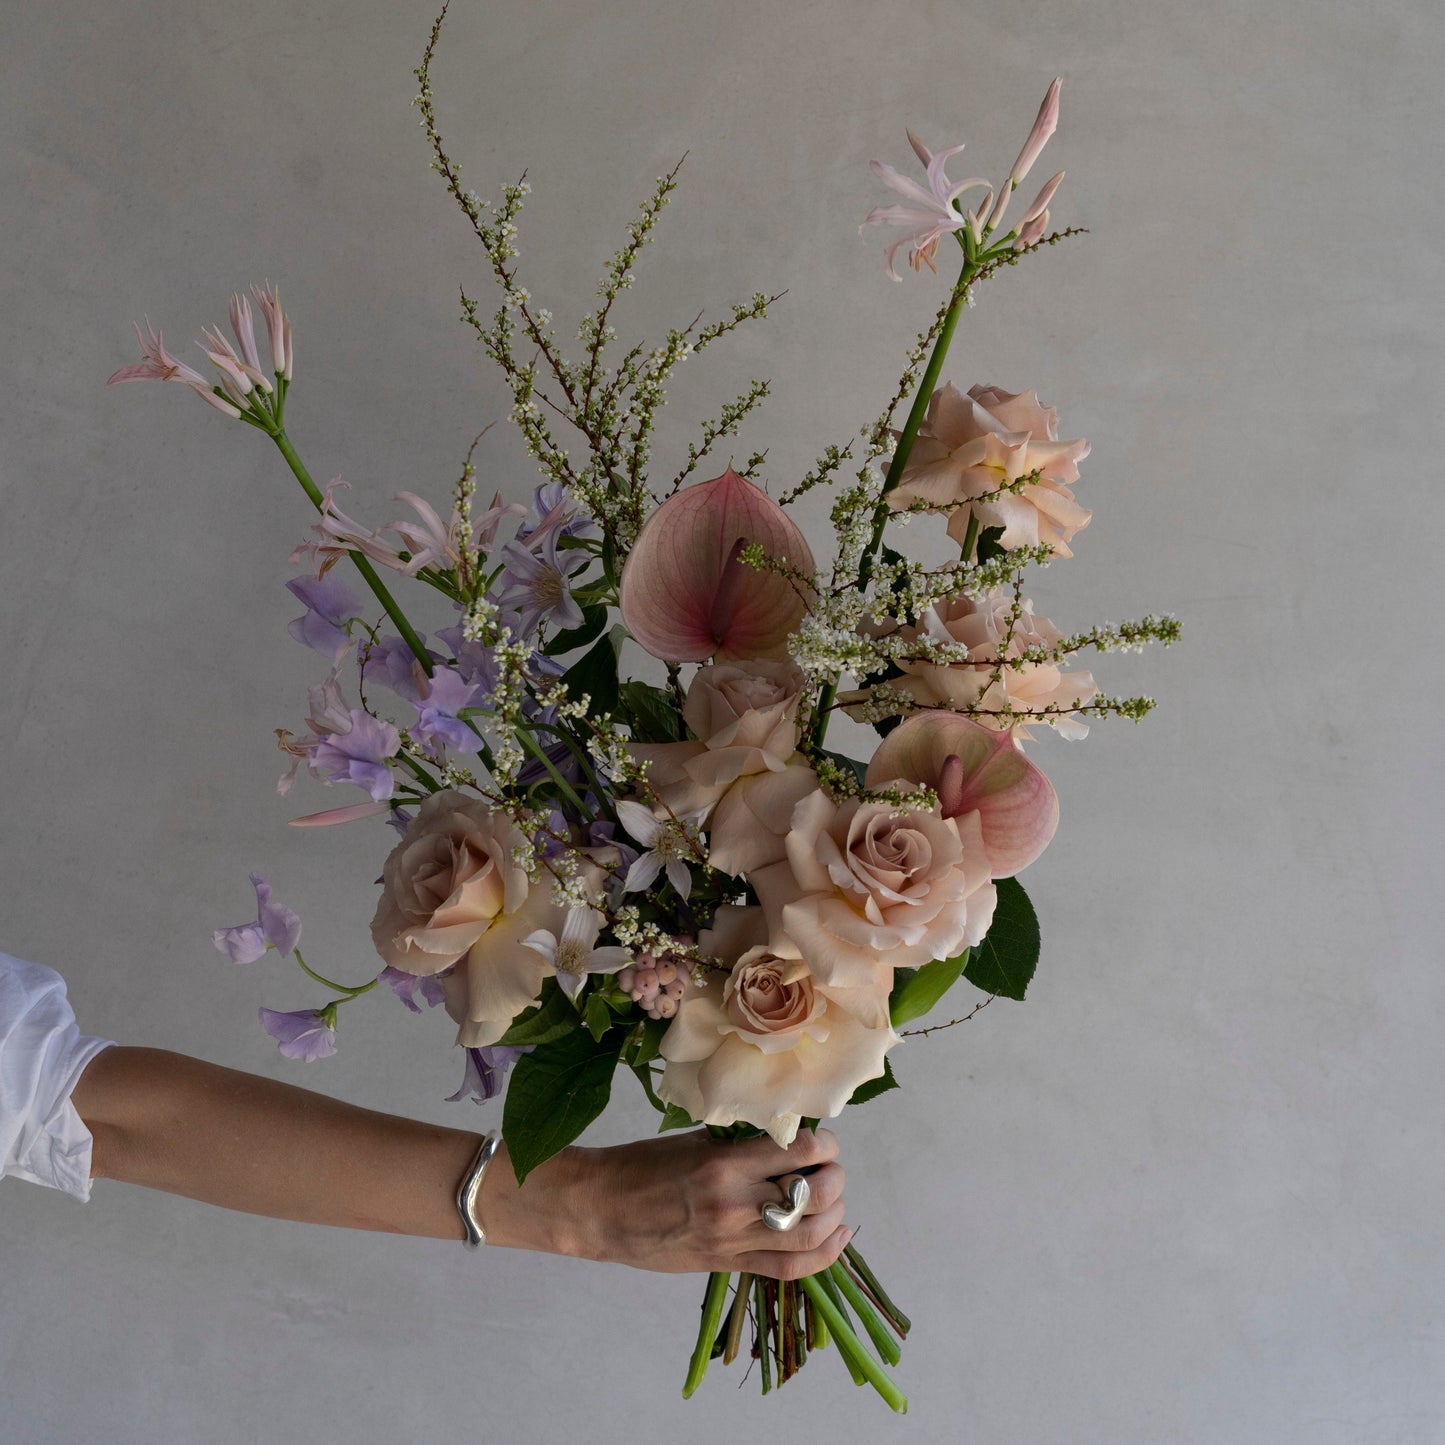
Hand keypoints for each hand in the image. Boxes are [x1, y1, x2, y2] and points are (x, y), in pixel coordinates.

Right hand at [482, 1128, 848, 1277]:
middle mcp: (735, 1204)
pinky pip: (791, 1268)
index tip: (822, 1138)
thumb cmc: (642, 1167)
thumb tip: (785, 1132)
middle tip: (829, 1166)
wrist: (602, 1211)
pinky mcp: (729, 1265)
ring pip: (811, 1234)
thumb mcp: (692, 1140)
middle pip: (815, 1195)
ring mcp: (734, 1241)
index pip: (800, 1151)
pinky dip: (824, 1255)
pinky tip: (837, 1235)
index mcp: (724, 1164)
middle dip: (834, 1177)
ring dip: (834, 1214)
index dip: (824, 1143)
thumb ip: (740, 1140)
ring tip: (833, 1198)